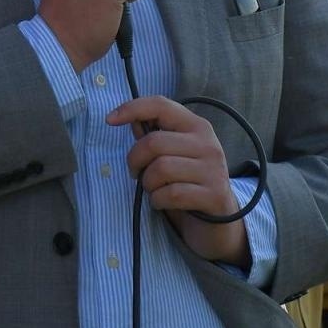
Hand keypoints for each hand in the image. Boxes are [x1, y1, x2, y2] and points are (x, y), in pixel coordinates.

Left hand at [107, 95, 244, 264]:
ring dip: (148, 184)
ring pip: (160, 169)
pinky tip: (163, 203)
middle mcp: (208, 143)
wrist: (218, 223)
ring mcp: (214, 169)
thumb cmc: (188, 183)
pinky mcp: (214, 195)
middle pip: (154, 142)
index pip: (161, 105)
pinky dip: (157, 201)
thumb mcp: (173, 156)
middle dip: (135, 161)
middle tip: (137, 174)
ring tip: (154, 189)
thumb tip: (130, 118)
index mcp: (197, 126)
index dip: (132, 108)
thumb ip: (154, 136)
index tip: (110, 120)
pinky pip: (171, 194)